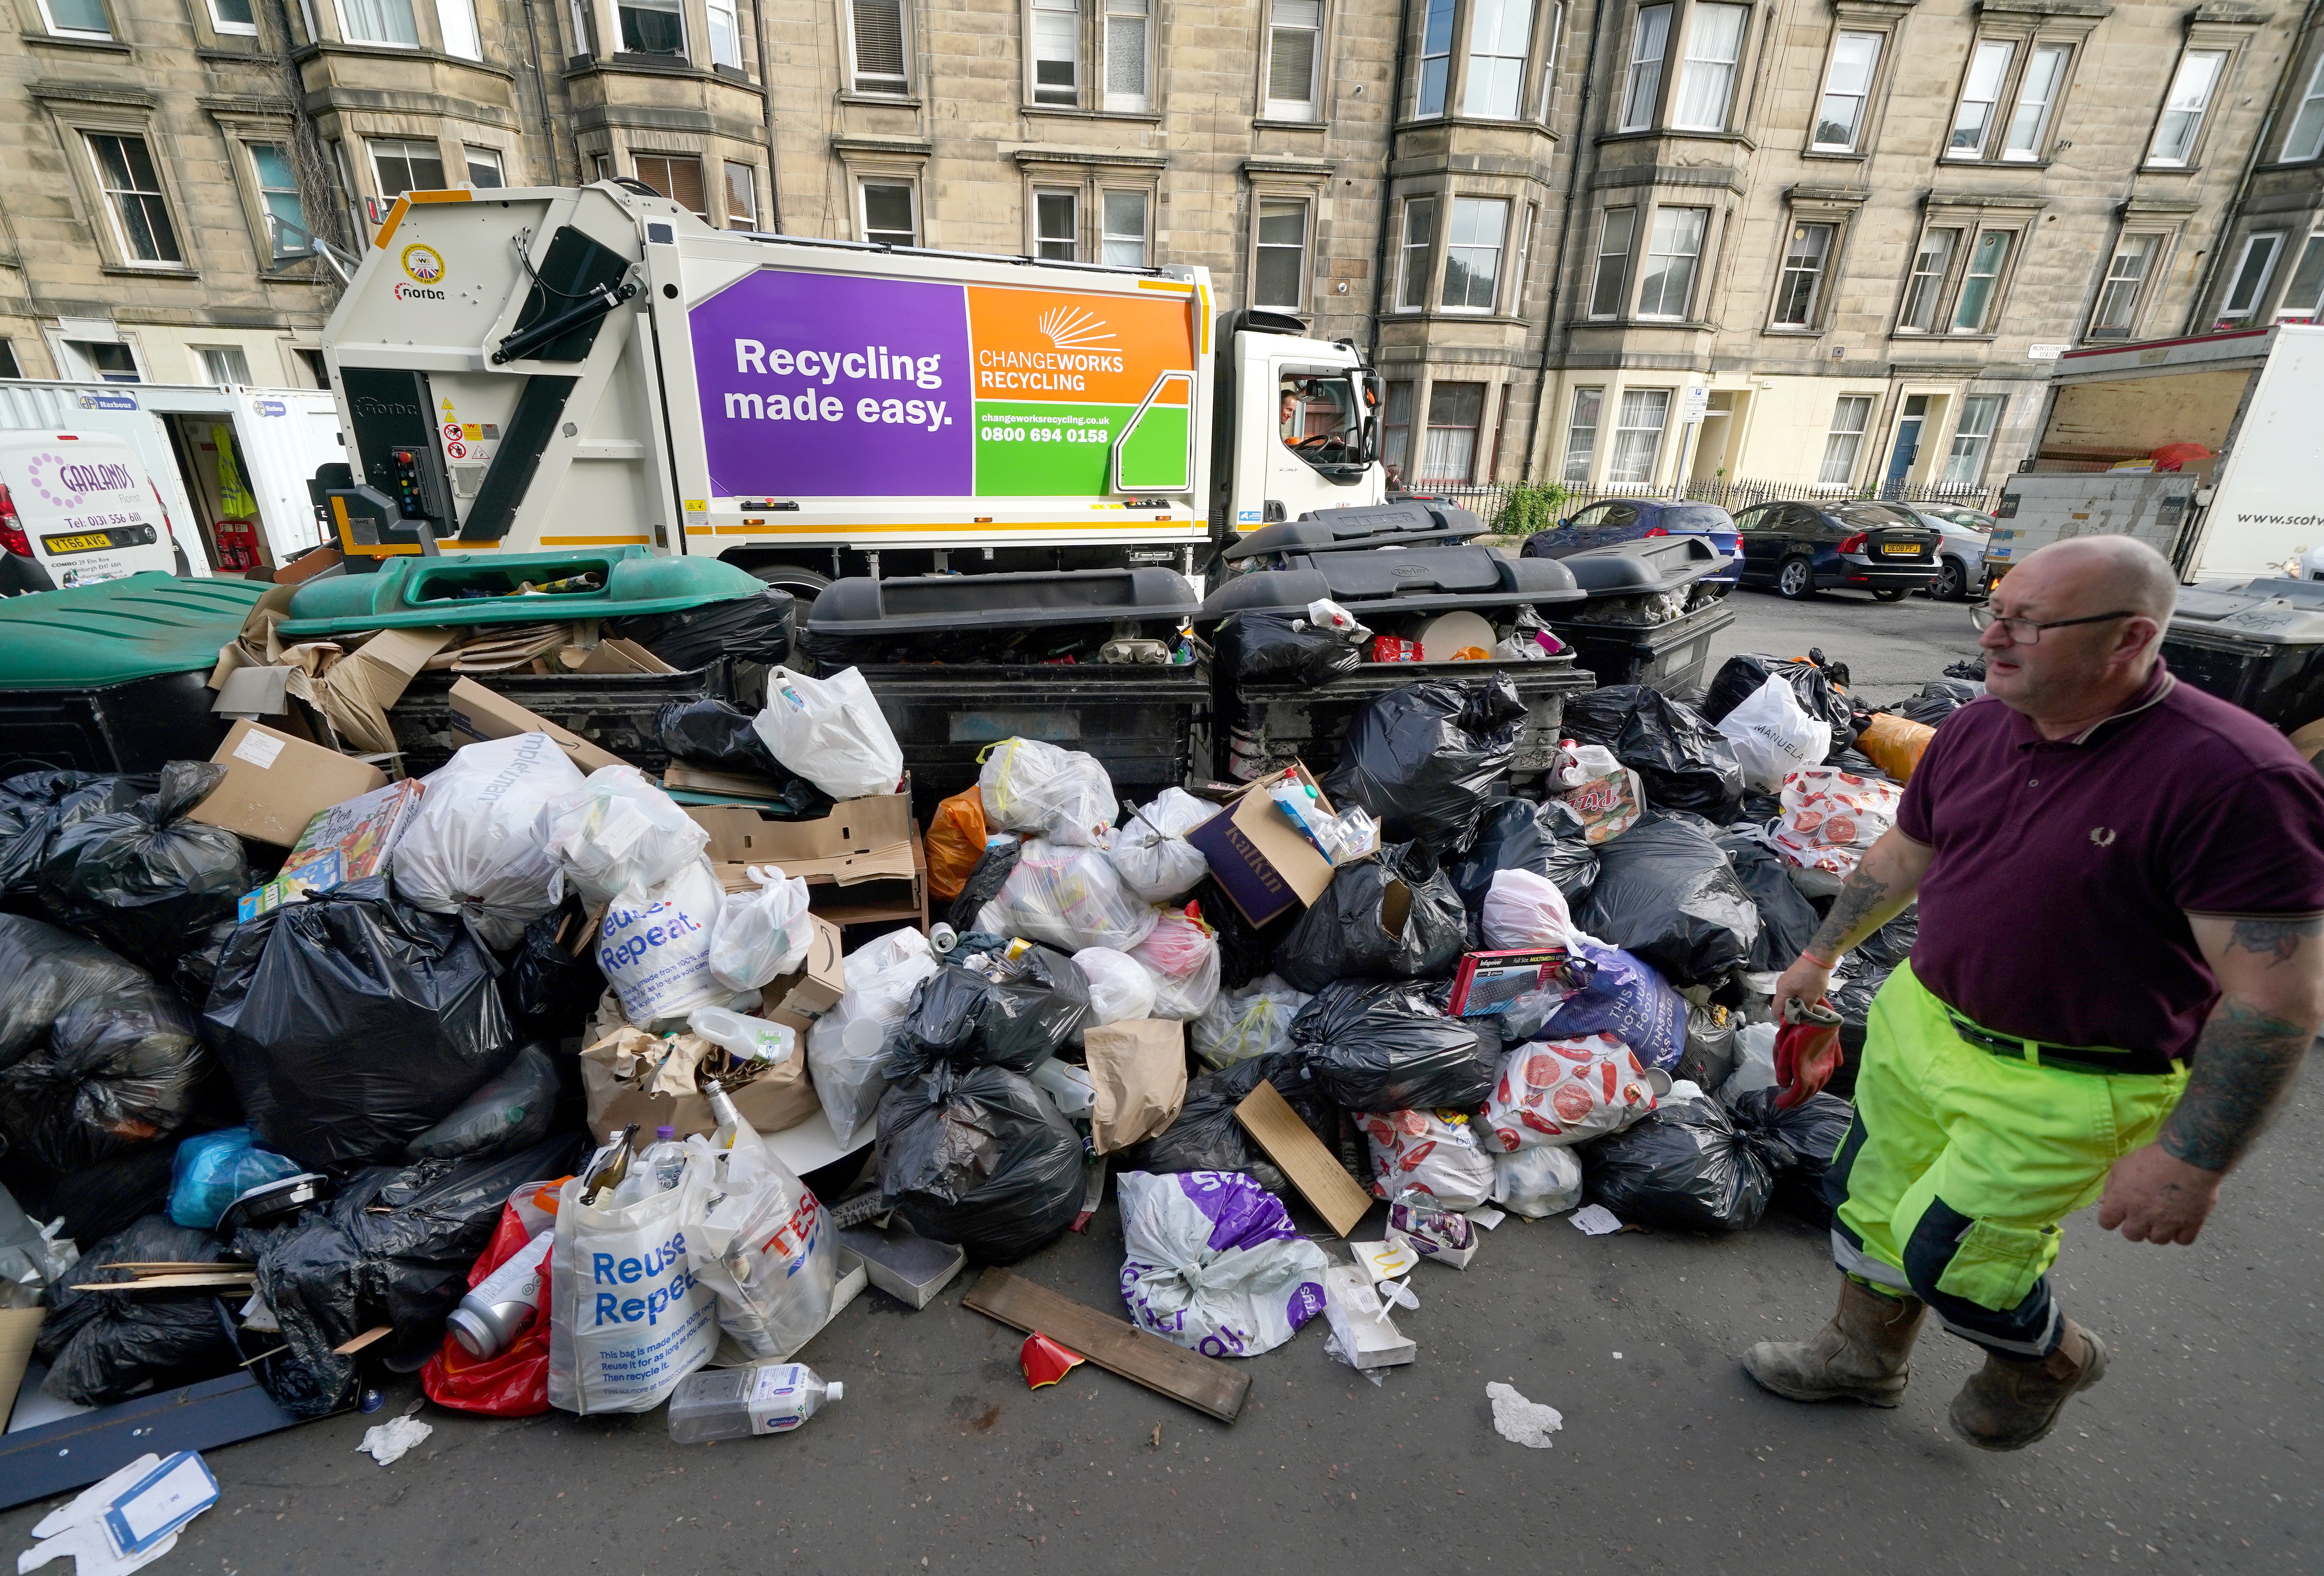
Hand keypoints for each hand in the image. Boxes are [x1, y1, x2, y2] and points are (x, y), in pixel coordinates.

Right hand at [1774, 953, 1833, 1020]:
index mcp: (1782, 991)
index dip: (1783, 1020)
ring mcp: (1786, 980)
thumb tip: (1802, 1019)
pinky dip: (1797, 998)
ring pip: (1787, 998)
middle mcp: (1780, 986)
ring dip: (1795, 1005)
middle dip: (1790, 1013)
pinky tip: (1807, 999)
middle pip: (1781, 1004)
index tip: (1795, 1024)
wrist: (1818, 956)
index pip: (1775, 1011)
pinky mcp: (1792, 977)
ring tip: (1806, 1009)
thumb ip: (1805, 1010)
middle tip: (1802, 1018)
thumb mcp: (1811, 997)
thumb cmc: (1813, 978)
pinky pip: (1791, 991)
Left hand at [2097, 1143, 2223, 1244]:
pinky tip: (2181, 1222)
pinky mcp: (2191, 1224)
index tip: (2118, 1214)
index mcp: (2121, 1202)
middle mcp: (2142, 1217)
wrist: (2187, 1157)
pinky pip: (2183, 1240)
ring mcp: (2167, 1223)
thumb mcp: (2121, 1166)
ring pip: (2158, 1240)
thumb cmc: (2151, 1158)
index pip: (2106, 1223)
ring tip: (2163, 1218)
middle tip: (2143, 1215)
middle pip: (2132, 1235)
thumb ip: (2111, 1186)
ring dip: (2158, 1231)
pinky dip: (2181, 1234)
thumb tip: (2104, 1202)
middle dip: (2135, 1227)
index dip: (2111, 1219)